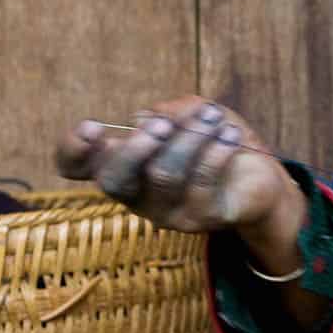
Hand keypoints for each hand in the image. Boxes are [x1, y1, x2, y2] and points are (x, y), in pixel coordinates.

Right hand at [55, 96, 302, 241]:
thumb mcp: (191, 114)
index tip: (91, 126)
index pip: (76, 166)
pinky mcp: (202, 219)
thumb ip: (168, 113)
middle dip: (135, 148)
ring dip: (190, 138)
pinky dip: (217, 152)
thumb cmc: (214, 139)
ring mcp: (167, 212)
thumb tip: (148, 118)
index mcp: (125, 164)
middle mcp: (137, 193)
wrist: (259, 173)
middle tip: (163, 125)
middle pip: (113, 180)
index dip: (72, 150)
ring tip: (213, 116)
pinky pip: (202, 185)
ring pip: (164, 175)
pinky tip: (229, 134)